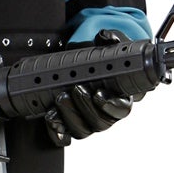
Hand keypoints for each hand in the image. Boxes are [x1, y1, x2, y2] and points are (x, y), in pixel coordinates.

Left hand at [43, 30, 136, 147]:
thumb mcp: (109, 49)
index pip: (121, 109)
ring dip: (69, 115)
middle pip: (100, 122)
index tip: (99, 93)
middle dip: (85, 106)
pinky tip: (51, 119)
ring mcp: (87, 122)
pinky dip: (56, 131)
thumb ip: (110, 41)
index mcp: (120, 99)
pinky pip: (64, 136)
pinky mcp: (70, 126)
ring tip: (59, 98)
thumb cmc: (102, 64)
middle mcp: (104, 114)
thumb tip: (105, 36)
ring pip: (82, 129)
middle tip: (75, 89)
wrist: (87, 70)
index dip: (112, 104)